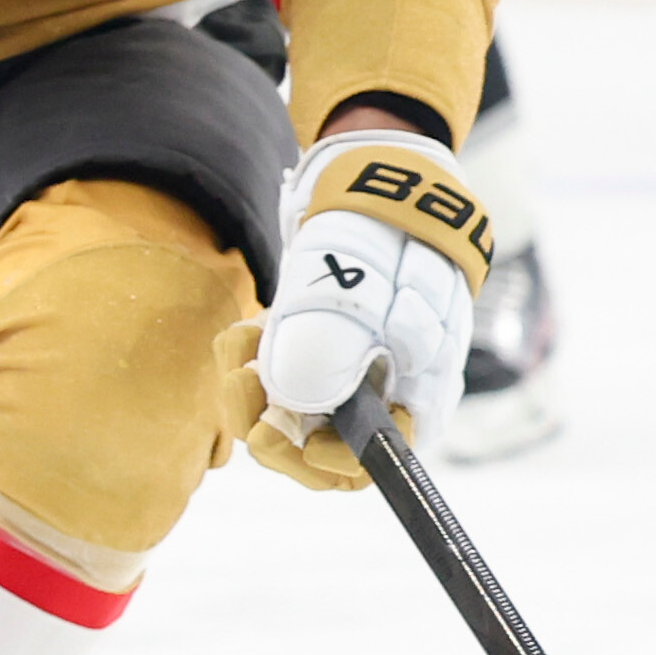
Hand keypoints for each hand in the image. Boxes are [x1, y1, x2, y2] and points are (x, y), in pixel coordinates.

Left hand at [220, 128, 493, 489]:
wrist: (378, 185)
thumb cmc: (386, 243)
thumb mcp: (363, 300)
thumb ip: (330, 356)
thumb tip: (289, 411)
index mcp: (413, 399)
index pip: (366, 468)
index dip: (319, 464)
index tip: (279, 434)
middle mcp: (381, 396)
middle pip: (313, 450)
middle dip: (266, 421)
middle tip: (241, 382)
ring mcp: (344, 373)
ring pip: (282, 414)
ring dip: (249, 386)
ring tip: (244, 341)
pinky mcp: (311, 349)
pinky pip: (269, 377)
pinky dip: (249, 356)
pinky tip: (249, 325)